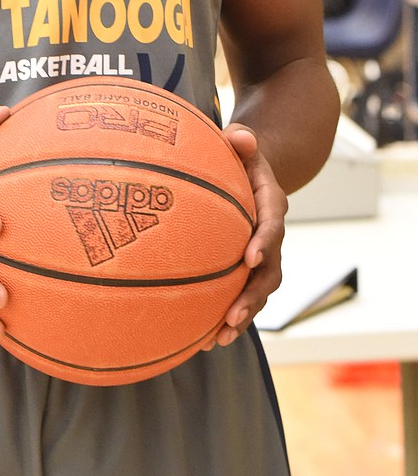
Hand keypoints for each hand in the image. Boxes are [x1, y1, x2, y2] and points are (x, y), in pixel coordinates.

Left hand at [209, 123, 286, 347]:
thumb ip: (241, 140)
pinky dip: (227, 316)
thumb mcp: (242, 143)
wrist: (253, 173)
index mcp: (272, 204)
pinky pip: (242, 294)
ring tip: (219, 339)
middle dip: (253, 296)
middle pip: (269, 271)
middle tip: (232, 315)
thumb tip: (240, 135)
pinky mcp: (247, 268)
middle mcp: (271, 235)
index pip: (272, 224)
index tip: (250, 259)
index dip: (264, 242)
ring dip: (242, 316)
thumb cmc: (240, 156)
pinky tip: (204, 338)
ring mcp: (262, 256)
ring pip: (258, 292)